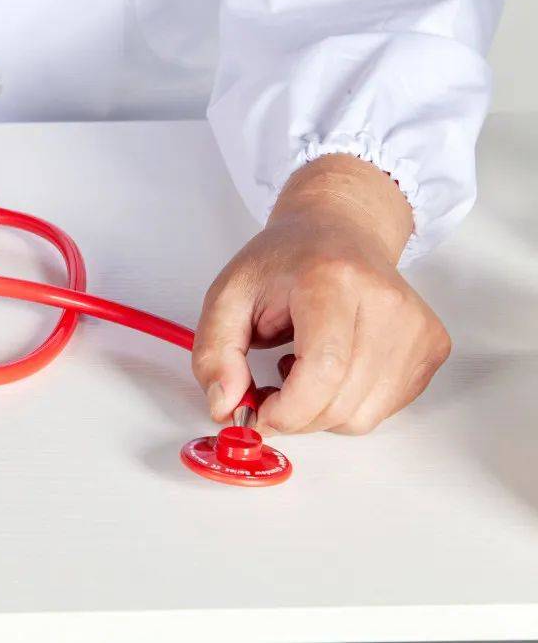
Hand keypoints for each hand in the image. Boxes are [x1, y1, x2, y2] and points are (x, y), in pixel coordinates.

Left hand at [192, 154, 450, 434]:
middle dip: (295, 415)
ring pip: (363, 416)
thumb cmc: (286, 261)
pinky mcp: (432, 345)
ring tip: (304, 366)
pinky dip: (349, 404)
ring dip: (321, 411)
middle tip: (270, 389)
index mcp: (333, 279)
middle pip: (342, 402)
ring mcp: (416, 325)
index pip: (324, 369)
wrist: (340, 230)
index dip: (288, 410)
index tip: (258, 414)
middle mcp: (385, 301)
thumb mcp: (228, 296)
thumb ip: (214, 354)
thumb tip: (224, 406)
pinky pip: (383, 409)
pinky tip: (335, 367)